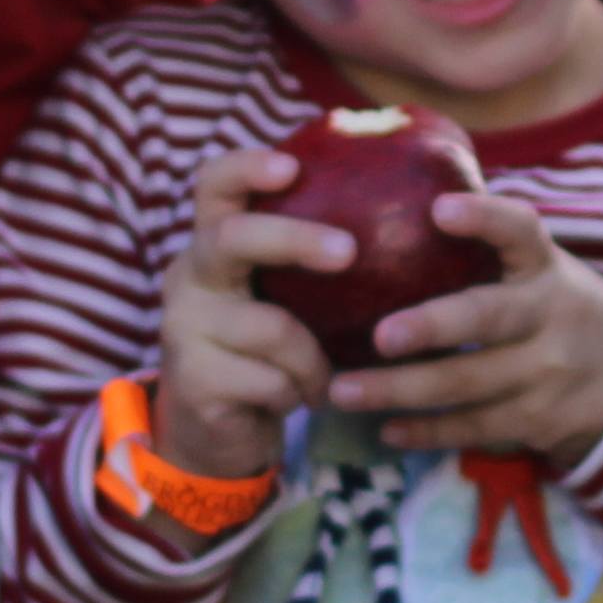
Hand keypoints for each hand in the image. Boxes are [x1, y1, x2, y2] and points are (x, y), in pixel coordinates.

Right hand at [156, 145, 341, 482]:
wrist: (219, 435)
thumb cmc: (271, 353)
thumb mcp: (286, 301)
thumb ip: (318, 264)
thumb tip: (419, 211)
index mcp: (212, 244)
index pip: (214, 184)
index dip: (247, 167)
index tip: (292, 167)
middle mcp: (188, 276)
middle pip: (233, 237)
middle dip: (294, 239)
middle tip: (348, 251)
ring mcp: (183, 328)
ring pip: (270, 328)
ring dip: (312, 359)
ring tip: (323, 378)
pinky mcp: (191, 380)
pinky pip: (269, 381)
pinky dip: (296, 393)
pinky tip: (293, 400)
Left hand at [331, 192, 602, 462]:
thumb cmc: (558, 308)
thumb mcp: (542, 269)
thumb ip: (488, 245)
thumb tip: (398, 195)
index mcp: (544, 267)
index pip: (521, 230)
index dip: (484, 218)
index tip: (440, 208)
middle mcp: (550, 315)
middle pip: (490, 317)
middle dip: (434, 326)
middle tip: (379, 335)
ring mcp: (546, 372)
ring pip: (468, 383)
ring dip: (401, 390)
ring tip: (342, 391)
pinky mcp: (538, 420)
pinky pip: (474, 427)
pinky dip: (427, 431)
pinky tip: (384, 431)